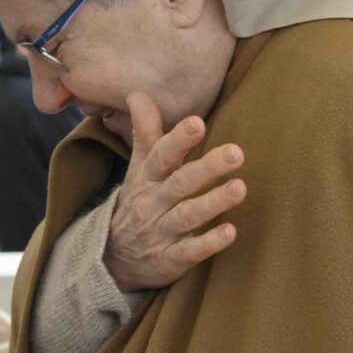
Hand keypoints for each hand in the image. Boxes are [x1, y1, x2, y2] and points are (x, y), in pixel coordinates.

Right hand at [102, 92, 245, 293]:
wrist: (112, 258)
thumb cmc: (137, 202)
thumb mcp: (137, 168)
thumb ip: (145, 132)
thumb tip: (138, 92)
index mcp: (147, 177)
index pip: (161, 155)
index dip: (179, 139)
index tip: (198, 123)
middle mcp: (153, 202)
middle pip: (181, 182)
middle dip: (208, 167)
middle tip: (237, 152)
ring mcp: (161, 231)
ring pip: (188, 215)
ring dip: (214, 202)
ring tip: (240, 188)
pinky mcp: (170, 259)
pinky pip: (190, 251)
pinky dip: (209, 242)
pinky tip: (230, 232)